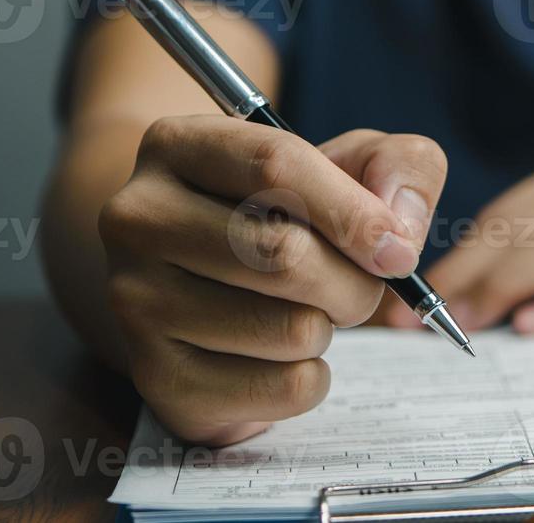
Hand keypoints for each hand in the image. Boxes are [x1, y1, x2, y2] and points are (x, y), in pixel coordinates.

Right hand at [99, 117, 446, 445]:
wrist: (196, 283)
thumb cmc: (281, 214)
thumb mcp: (343, 165)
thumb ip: (398, 166)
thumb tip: (396, 231)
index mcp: (177, 145)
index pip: (276, 165)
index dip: (353, 212)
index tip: (398, 251)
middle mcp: (138, 217)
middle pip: (283, 253)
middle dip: (353, 281)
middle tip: (358, 287)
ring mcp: (135, 300)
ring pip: (289, 329)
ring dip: (328, 328)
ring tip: (305, 312)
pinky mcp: (157, 378)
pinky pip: (282, 388)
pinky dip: (310, 378)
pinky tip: (280, 355)